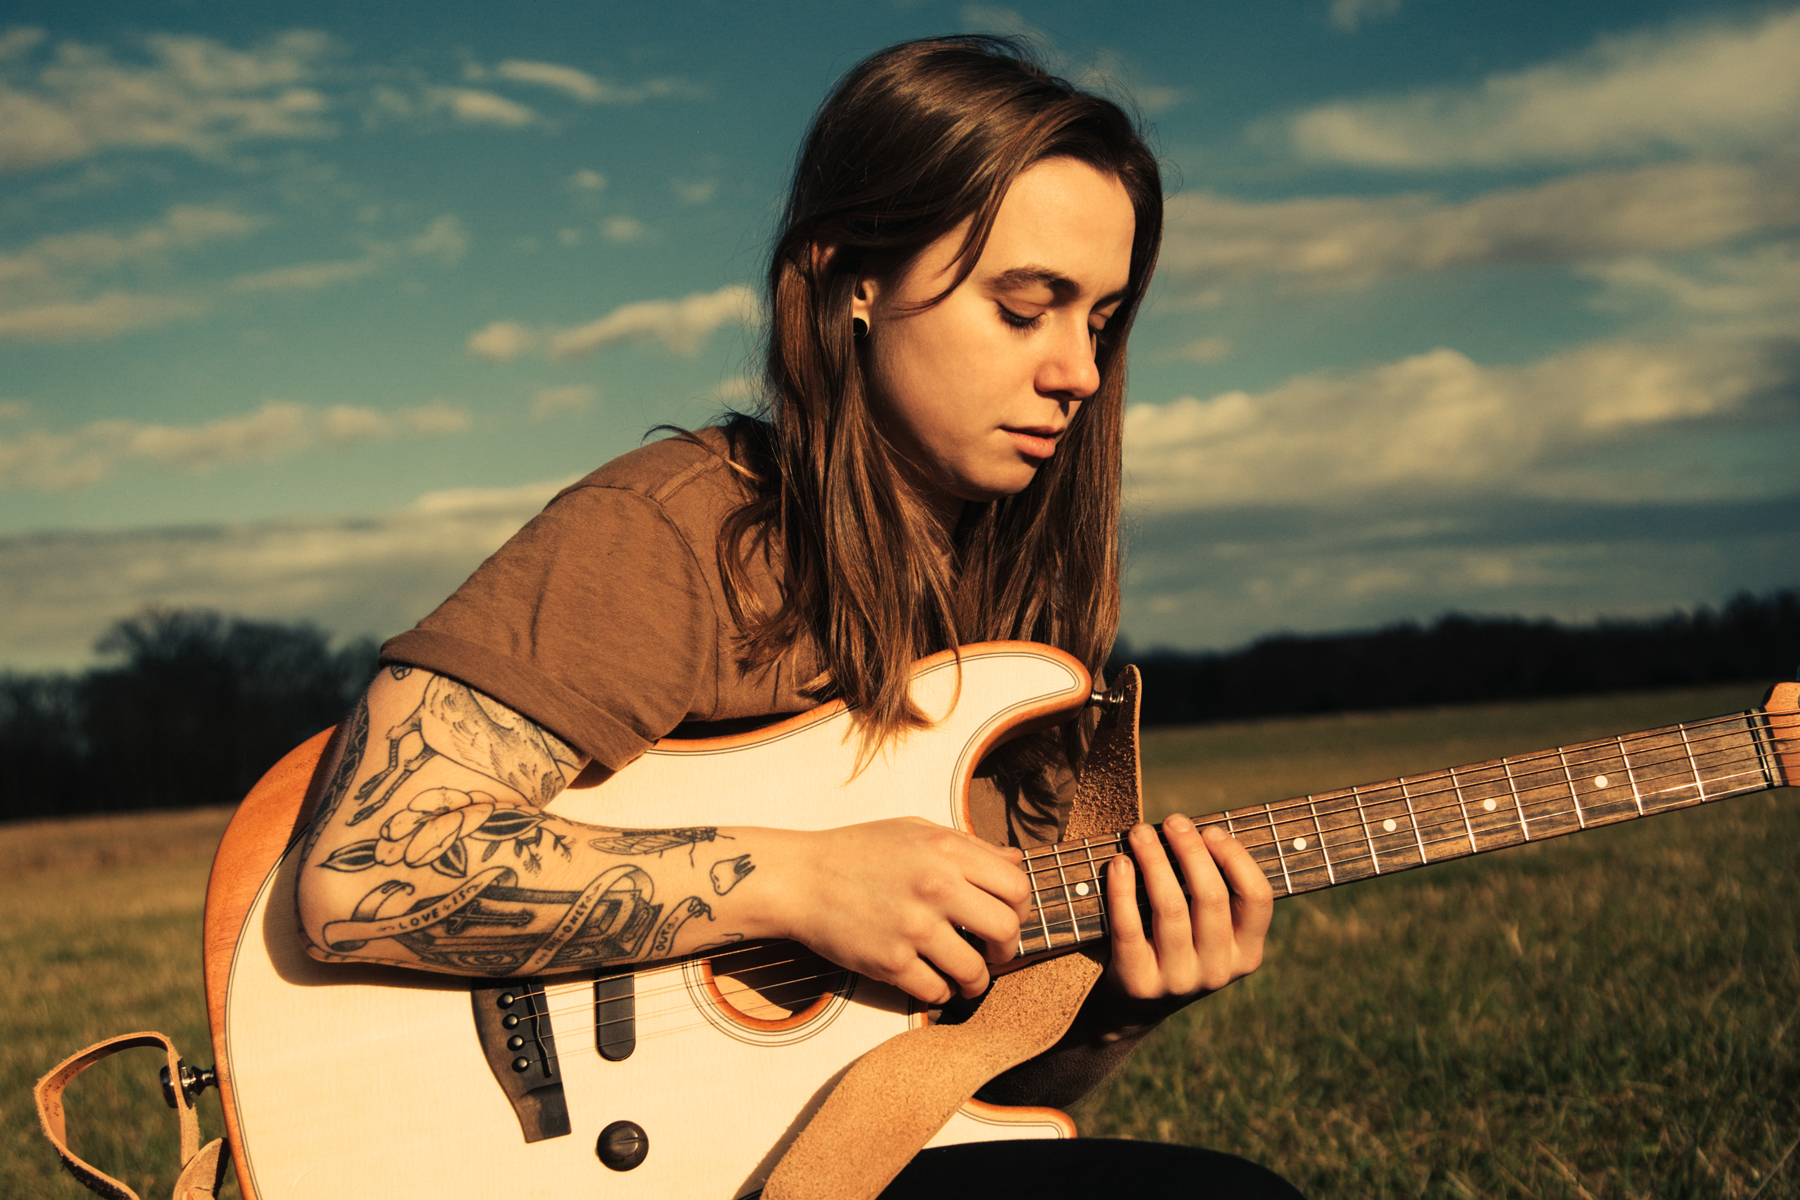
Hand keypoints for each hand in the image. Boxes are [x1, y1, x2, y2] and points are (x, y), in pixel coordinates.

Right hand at [771, 818, 1031, 1003]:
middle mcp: (936, 887)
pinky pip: (936, 992)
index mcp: (946, 851)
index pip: (1017, 887)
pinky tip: (932, 982)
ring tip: (967, 977)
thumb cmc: (858, 852)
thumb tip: (1015, 861)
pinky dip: (941, 993)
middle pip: (1006, 929)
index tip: (1008, 919)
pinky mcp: (890, 962)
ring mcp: (913, 927)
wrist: (801, 878)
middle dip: (1007, 949)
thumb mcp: (916, 831)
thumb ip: (968, 845)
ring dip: (976, 980)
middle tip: (994, 953)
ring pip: (975, 971)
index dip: (1021, 909)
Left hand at [1102, 813, 1273, 1015]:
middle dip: (1190, 850)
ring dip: (1154, 861)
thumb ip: (1214, 890)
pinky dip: (1122, 889)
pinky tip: (1118, 863)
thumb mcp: (1208, 930)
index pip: (1257, 898)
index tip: (1211, 830)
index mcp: (1247, 953)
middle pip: (1210, 896)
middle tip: (1173, 821)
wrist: (1133, 1006)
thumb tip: (1197, 830)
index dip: (1236, 858)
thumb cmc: (1174, 945)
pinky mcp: (1139, 983)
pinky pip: (1129, 927)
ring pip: (1170, 907)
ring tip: (1140, 832)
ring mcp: (1179, 980)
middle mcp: (1218, 971)